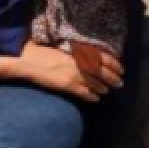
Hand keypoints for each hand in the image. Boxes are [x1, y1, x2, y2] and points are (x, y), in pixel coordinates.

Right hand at [0, 41, 121, 101]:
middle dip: (113, 78)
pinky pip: (85, 93)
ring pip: (96, 83)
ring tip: (107, 91)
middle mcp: (78, 62)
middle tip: (120, 84)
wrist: (27, 62)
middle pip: (102, 72)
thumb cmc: (41, 53)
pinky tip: (96, 99)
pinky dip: (92, 96)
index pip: (102, 57)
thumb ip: (76, 53)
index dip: (114, 64)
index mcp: (77, 51)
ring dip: (103, 88)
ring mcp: (73, 74)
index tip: (121, 69)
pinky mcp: (67, 85)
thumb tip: (89, 56)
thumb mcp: (62, 49)